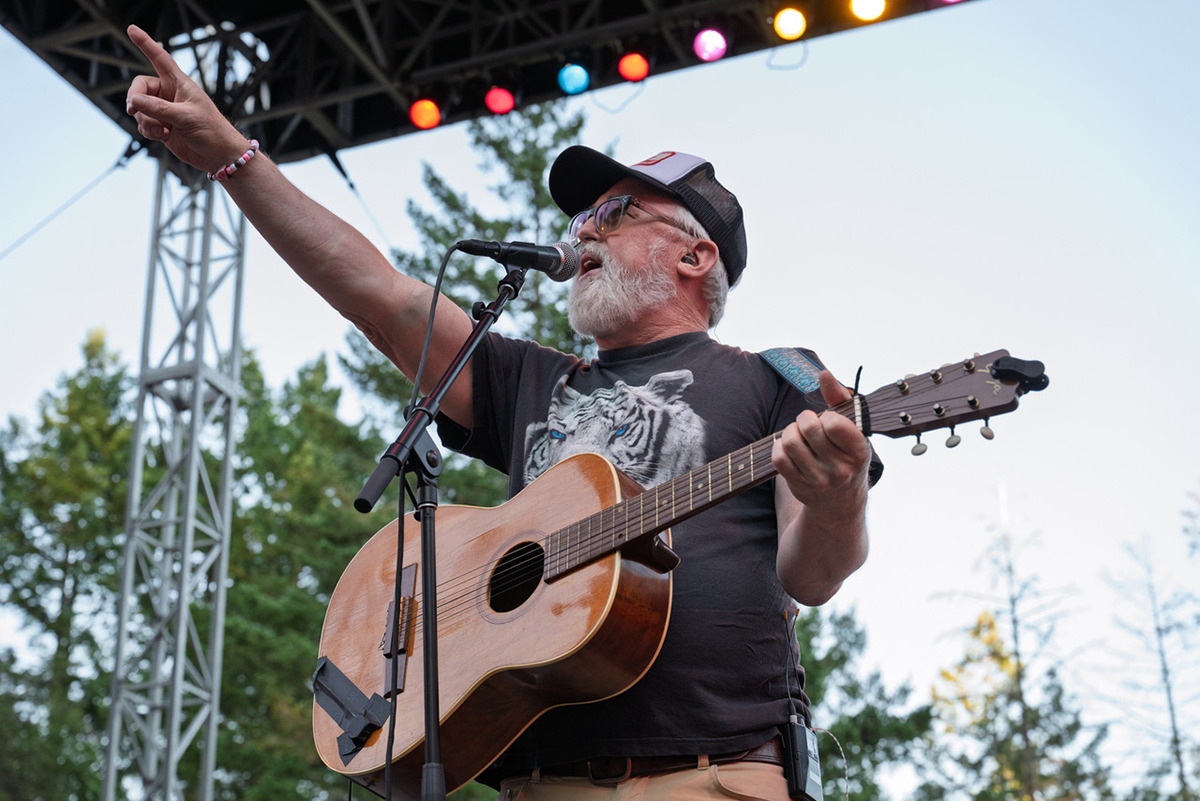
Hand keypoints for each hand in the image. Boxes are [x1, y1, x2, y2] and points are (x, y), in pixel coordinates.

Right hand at [125, 25, 248, 172]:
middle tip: (133, 109)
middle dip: (135, 99)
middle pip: (139, 87)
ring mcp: (164, 110)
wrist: (218, 155)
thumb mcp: (186, 117)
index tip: (132, 29)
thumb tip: (134, 101)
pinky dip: (148, 131)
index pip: (159, 58)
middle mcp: (170, 94)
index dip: (145, 43)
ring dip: (145, 120)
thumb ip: (158, 108)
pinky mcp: (161, 126)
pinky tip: (162, 136)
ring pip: (139, 108)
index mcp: (180, 83)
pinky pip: (142, 124)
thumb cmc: (211, 131)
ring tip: (162, 130)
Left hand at [772, 370, 870, 510]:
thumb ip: (839, 399)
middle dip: (804, 419)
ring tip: (798, 435)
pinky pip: (778, 457)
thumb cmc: (846, 454)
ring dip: (790, 431)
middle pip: (808, 428)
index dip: (826, 417)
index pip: (834, 423)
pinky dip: (779, 447)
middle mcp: (840, 469)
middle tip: (809, 424)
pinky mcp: (799, 486)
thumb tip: (824, 374)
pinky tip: (790, 448)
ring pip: (790, 442)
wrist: (840, 502)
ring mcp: (818, 480)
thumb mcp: (852, 429)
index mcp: (859, 452)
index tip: (829, 422)